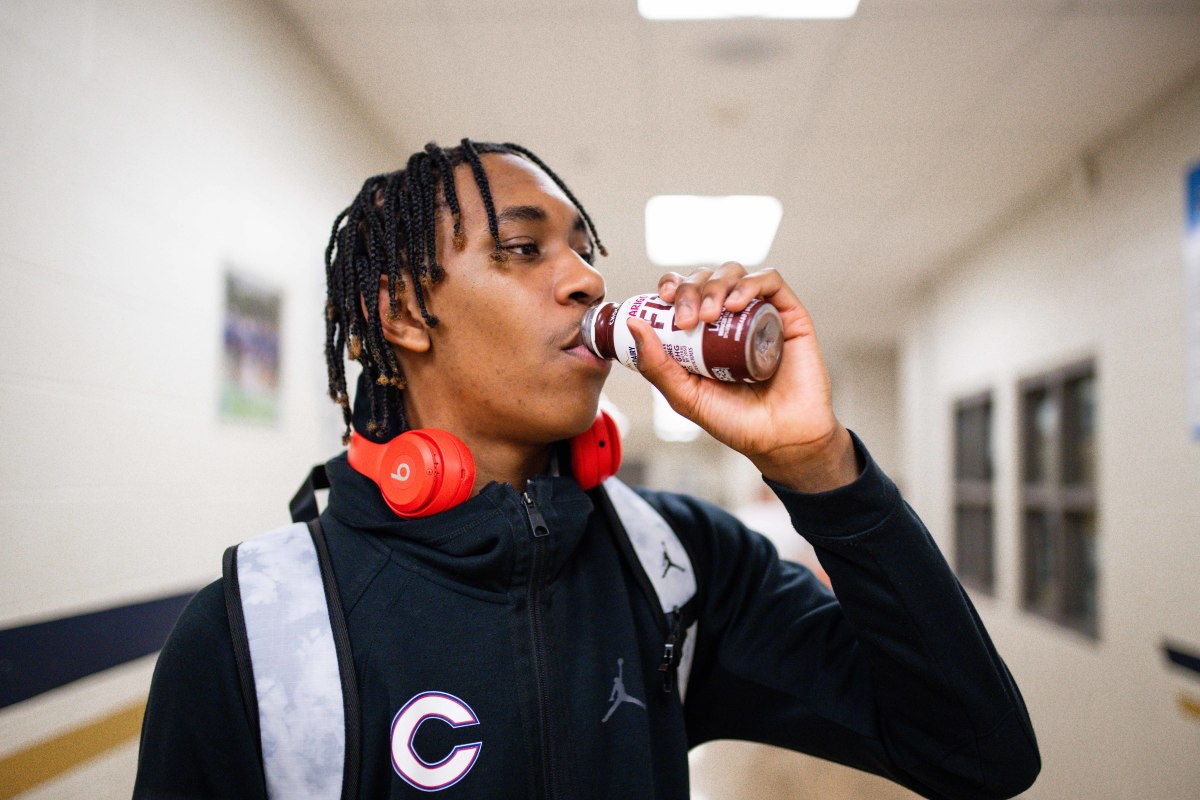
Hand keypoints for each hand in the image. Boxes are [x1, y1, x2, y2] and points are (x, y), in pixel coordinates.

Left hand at [626, 262, 858, 492]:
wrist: (781, 440)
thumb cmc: (736, 422)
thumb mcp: (684, 395)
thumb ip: (656, 364)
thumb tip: (633, 323)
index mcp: (705, 331)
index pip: (684, 290)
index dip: (671, 284)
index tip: (661, 298)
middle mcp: (731, 317)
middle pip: (706, 278)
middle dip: (690, 289)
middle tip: (687, 319)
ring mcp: (760, 313)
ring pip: (734, 273)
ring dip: (715, 285)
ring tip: (709, 315)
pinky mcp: (790, 314)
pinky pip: (770, 281)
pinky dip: (749, 284)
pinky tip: (735, 305)